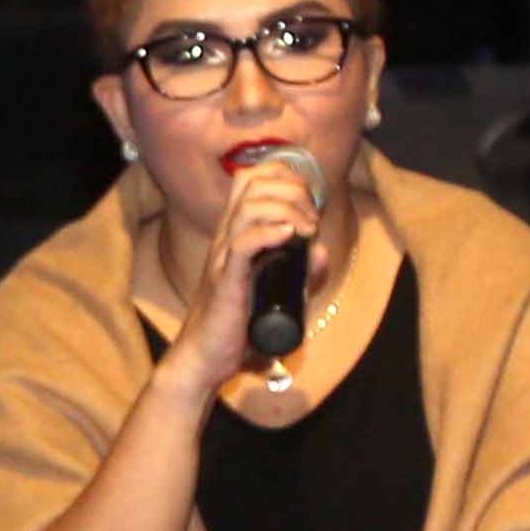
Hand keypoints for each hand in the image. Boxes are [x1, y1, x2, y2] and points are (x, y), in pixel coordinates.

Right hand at [181, 149, 326, 388]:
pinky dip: (270, 233)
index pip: (253, 177)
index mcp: (235, 231)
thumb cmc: (238, 323)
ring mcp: (223, 256)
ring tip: (307, 231)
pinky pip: (244, 244)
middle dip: (293, 190)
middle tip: (313, 220)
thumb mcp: (279, 290)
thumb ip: (303, 271)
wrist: (207, 355)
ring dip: (288, 210)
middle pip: (254, 182)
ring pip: (250, 208)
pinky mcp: (226, 280)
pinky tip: (291, 236)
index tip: (310, 202)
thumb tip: (322, 252)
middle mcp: (226, 236)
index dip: (286, 175)